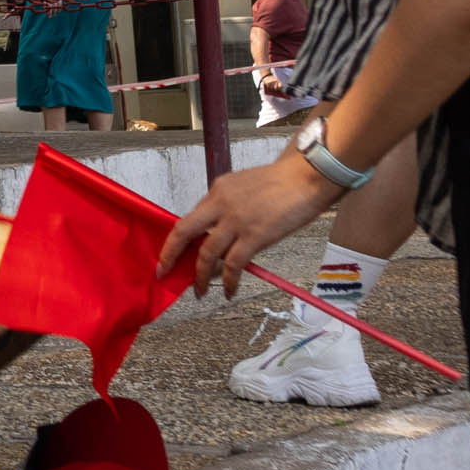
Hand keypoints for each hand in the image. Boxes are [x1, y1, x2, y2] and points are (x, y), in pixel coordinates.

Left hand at [155, 150, 340, 296]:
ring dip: (200, 276)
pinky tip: (229, 291)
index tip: (171, 253)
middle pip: (184, 232)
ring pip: (206, 254)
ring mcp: (236, 220)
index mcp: (217, 190)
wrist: (306, 177)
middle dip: (169, 255)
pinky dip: (228, 281)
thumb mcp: (244, 186)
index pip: (190, 218)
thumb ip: (228, 205)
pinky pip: (233, 264)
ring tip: (199, 291)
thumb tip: (220, 231)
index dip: (179, 239)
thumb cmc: (281, 183)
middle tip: (163, 272)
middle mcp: (220, 204)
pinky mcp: (255, 236)